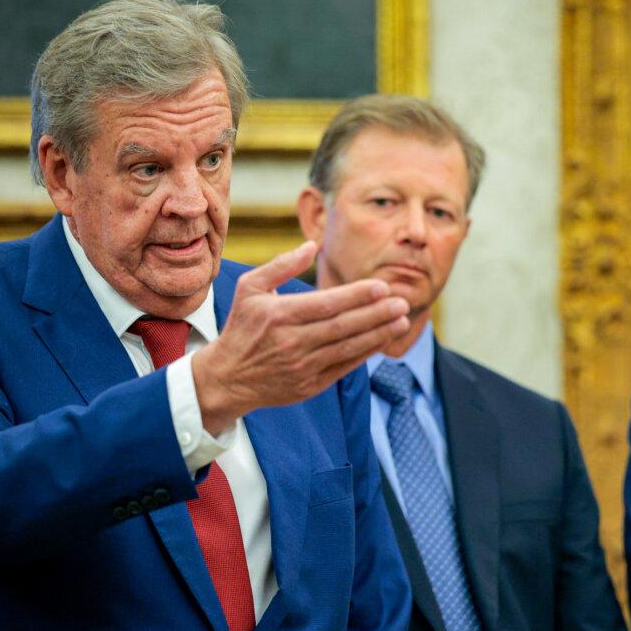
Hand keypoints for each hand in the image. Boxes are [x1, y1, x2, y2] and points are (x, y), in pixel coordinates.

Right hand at [192, 241, 409, 432]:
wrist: (227, 378)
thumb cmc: (242, 327)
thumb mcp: (250, 288)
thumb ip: (281, 265)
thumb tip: (312, 245)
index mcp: (279, 315)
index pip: (327, 304)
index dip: (358, 296)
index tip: (383, 286)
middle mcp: (292, 342)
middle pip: (343, 326)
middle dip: (377, 314)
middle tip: (403, 302)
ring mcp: (302, 366)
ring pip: (348, 347)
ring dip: (378, 334)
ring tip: (402, 321)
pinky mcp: (310, 385)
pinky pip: (344, 367)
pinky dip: (365, 353)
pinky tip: (383, 340)